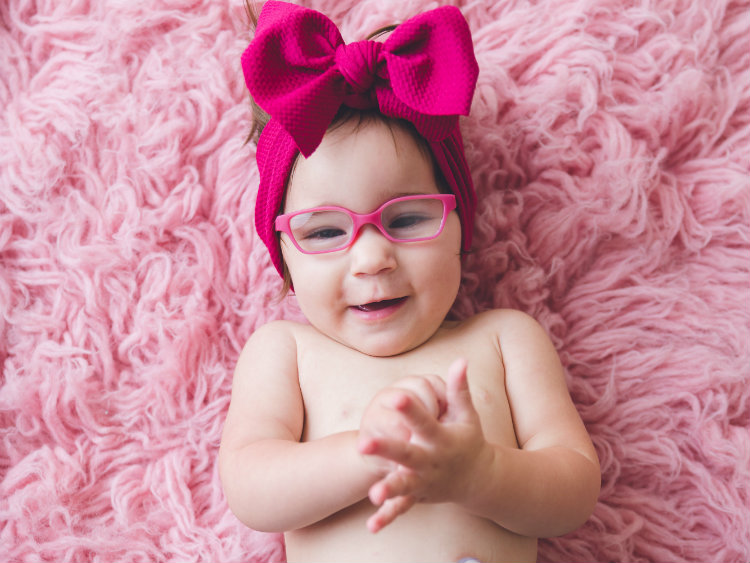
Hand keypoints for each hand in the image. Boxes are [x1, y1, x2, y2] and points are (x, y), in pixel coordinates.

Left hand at [358, 358, 488, 532]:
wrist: (480, 479)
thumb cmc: (468, 439)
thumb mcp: (467, 415)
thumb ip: (459, 389)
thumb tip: (461, 360)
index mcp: (442, 438)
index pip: (425, 421)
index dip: (411, 409)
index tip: (395, 396)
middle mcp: (433, 460)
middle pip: (408, 454)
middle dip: (387, 450)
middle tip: (363, 444)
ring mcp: (426, 481)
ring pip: (405, 486)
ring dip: (389, 489)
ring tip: (373, 493)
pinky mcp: (419, 496)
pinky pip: (402, 508)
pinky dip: (388, 517)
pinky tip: (371, 525)